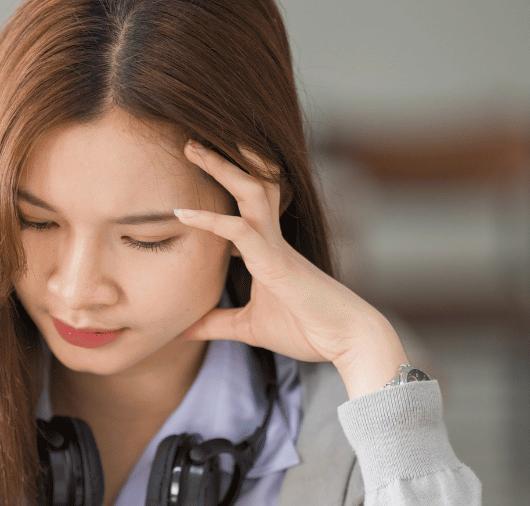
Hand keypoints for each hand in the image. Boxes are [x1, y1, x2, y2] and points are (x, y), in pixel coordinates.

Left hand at [173, 142, 408, 397]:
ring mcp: (276, 246)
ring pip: (251, 192)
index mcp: (268, 248)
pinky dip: (210, 221)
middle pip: (249, 184)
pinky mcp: (276, 262)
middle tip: (190, 141)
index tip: (194, 169)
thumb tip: (181, 330)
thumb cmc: (306, 329)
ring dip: (221, 169)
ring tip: (192, 148)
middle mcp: (273, 239)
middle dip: (221, 161)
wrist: (348, 340)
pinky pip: (241, 231)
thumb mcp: (249, 327)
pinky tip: (182, 214)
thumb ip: (215, 323)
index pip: (243, 206)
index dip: (223, 185)